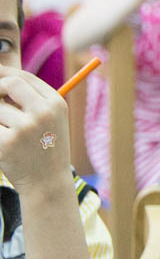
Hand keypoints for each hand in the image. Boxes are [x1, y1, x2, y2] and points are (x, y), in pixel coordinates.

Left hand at [0, 67, 72, 189]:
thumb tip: (2, 80)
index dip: (5, 75)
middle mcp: (43, 112)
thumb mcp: (50, 119)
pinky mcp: (6, 143)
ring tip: (8, 133)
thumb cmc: (45, 147)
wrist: (47, 183)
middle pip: (10, 84)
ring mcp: (24, 128)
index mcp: (55, 103)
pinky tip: (4, 145)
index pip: (24, 77)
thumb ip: (31, 98)